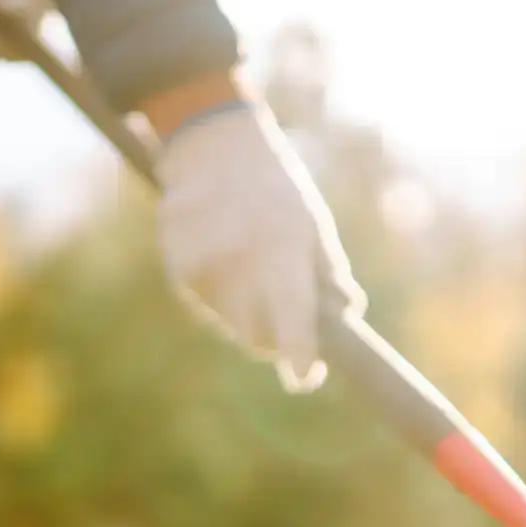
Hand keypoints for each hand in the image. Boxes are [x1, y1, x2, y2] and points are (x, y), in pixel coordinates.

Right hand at [154, 98, 362, 391]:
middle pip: (257, 338)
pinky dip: (223, 295)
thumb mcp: (314, 222)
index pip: (293, 320)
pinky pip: (208, 305)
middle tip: (289, 324)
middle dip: (276, 340)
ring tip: (252, 265)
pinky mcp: (179, 270)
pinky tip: (225, 255)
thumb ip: (330, 274)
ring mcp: (204, 269)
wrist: (212, 147)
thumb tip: (346, 317)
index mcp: (282, 249)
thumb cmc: (276, 188)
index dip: (300, 357)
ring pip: (231, 324)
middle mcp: (240, 263)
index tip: (306, 379)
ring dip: (248, 313)